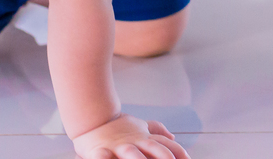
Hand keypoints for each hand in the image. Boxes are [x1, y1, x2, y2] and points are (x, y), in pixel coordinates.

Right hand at [72, 113, 189, 158]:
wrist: (92, 118)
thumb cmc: (117, 125)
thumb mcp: (139, 125)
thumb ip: (156, 130)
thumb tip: (173, 137)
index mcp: (145, 137)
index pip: (167, 144)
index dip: (180, 153)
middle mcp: (135, 142)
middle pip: (155, 148)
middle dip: (166, 158)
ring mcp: (119, 147)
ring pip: (131, 152)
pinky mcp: (101, 151)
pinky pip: (102, 156)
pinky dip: (105, 158)